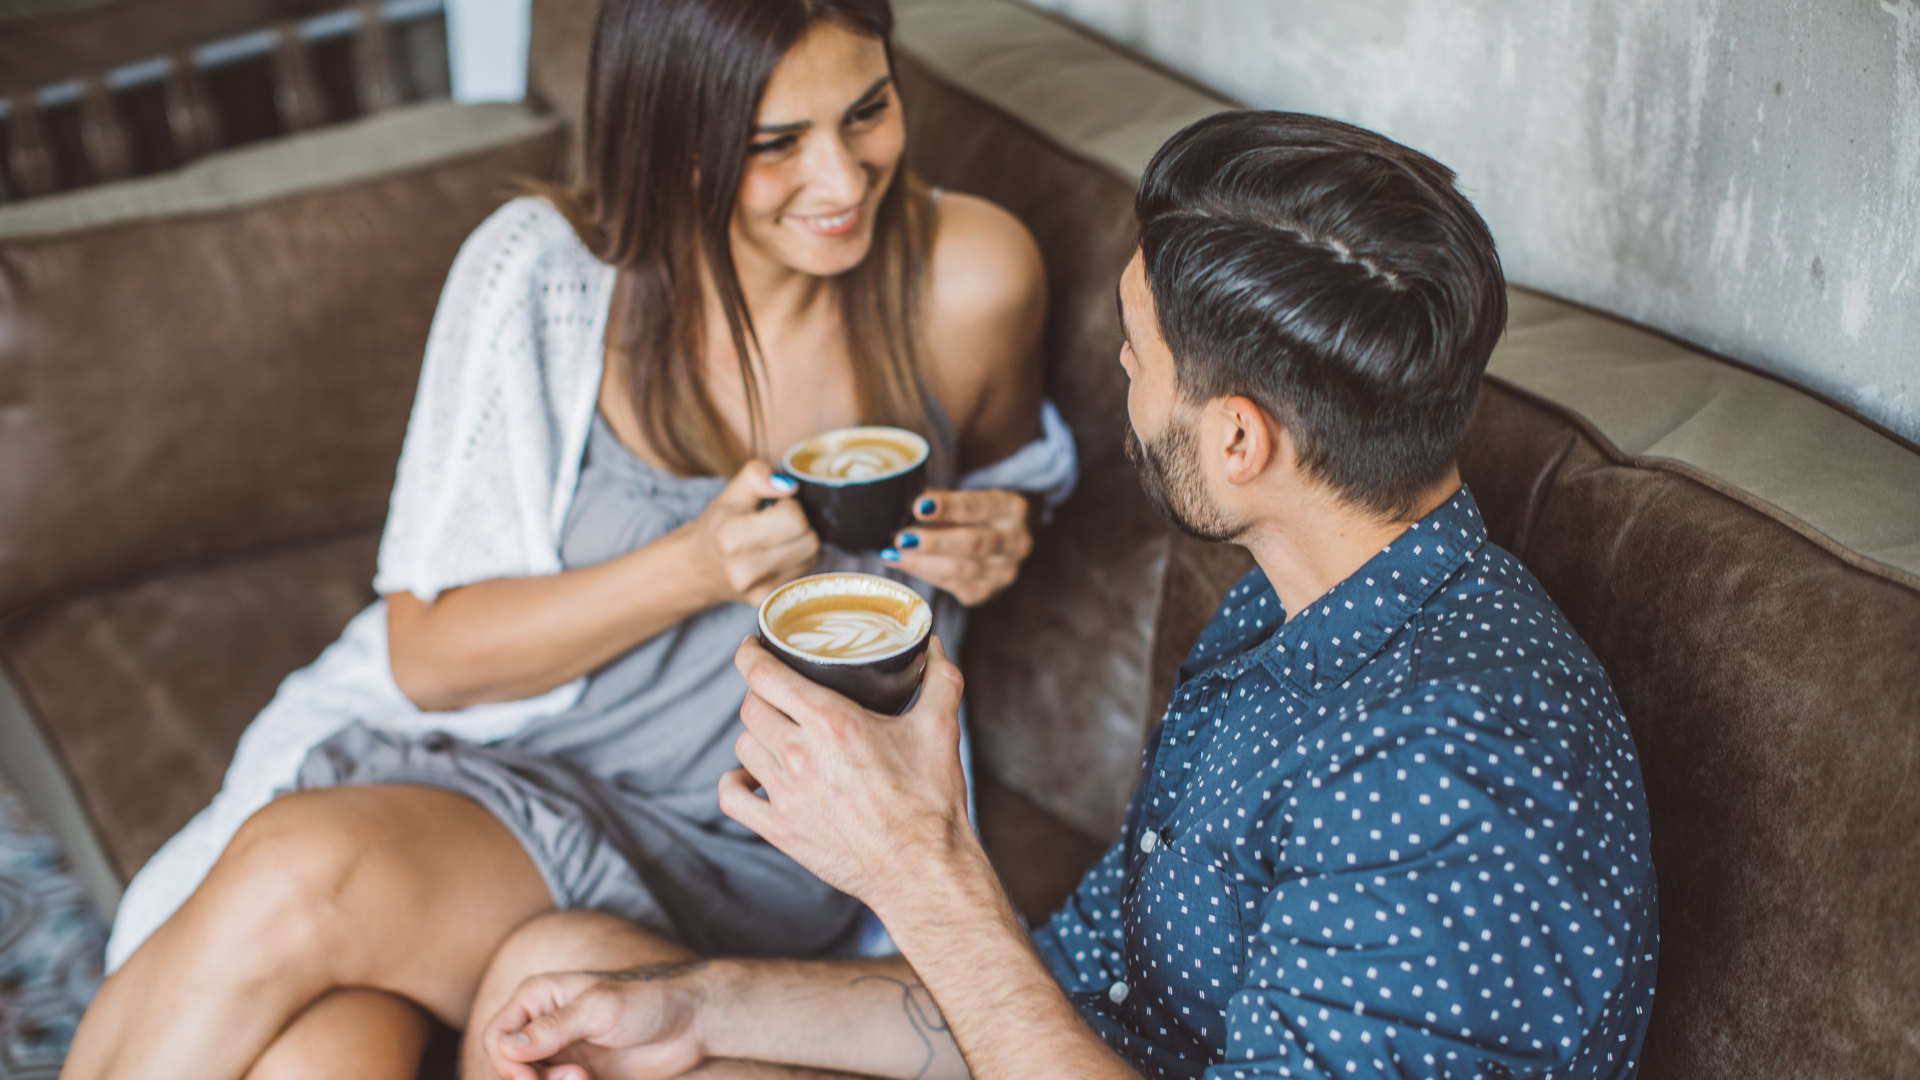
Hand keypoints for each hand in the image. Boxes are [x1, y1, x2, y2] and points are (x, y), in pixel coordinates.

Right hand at [482, 965, 706, 1079]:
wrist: (692, 1022)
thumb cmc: (648, 1001)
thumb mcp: (600, 1009)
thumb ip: (554, 1028)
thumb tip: (507, 1046)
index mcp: (539, 998)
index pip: (496, 1036)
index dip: (507, 1063)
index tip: (533, 1078)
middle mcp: (543, 1026)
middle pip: (510, 1068)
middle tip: (577, 1077)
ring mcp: (561, 1054)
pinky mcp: (579, 1076)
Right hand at [682, 462, 819, 607]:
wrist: (699, 568)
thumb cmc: (719, 526)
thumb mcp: (732, 493)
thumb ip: (757, 476)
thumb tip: (789, 484)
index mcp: (731, 536)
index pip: (794, 517)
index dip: (789, 505)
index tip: (774, 506)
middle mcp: (743, 569)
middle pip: (809, 540)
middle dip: (799, 524)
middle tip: (777, 523)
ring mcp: (757, 591)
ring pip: (812, 557)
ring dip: (801, 543)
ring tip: (778, 539)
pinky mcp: (769, 602)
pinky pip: (806, 573)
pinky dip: (797, 561)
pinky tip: (777, 557)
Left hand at [720, 636, 971, 913]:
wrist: (923, 870)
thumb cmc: (931, 802)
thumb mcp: (940, 728)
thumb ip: (939, 680)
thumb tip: (932, 647)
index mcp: (832, 723)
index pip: (763, 674)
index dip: (750, 653)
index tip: (754, 646)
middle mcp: (799, 755)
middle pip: (751, 707)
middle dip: (762, 691)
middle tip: (780, 689)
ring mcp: (784, 795)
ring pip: (743, 745)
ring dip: (757, 731)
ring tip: (777, 729)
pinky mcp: (780, 829)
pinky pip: (732, 796)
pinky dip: (736, 780)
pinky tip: (754, 775)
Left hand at [883, 490, 1032, 605]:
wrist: (999, 539)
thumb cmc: (975, 513)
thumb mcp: (965, 497)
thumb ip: (938, 500)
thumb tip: (901, 502)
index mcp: (1013, 509)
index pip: (979, 507)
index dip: (948, 507)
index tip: (918, 506)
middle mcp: (1016, 543)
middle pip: (972, 544)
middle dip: (933, 542)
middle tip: (901, 538)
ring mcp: (1004, 572)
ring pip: (961, 571)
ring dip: (923, 563)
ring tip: (894, 555)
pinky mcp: (988, 592)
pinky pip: (953, 586)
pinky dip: (926, 575)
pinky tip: (905, 564)